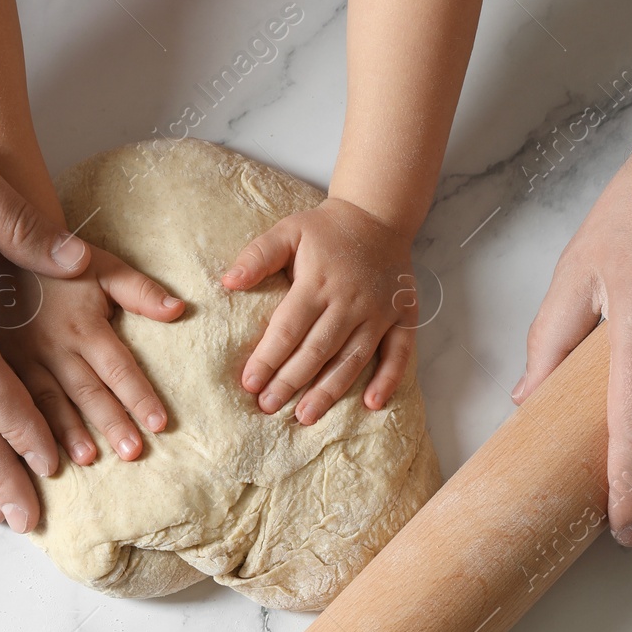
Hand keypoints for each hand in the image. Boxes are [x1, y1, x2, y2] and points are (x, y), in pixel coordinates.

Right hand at [0, 251, 184, 464]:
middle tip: (132, 452)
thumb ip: (141, 292)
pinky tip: (35, 453)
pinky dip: (24, 428)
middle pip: (88, 391)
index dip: (139, 396)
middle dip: (110, 422)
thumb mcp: (105, 268)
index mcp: (85, 327)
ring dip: (67, 432)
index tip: (160, 424)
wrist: (4, 251)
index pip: (118, 368)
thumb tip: (179, 309)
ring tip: (87, 458)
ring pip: (48, 402)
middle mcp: (55, 347)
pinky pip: (13, 401)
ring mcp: (24, 359)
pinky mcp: (1, 366)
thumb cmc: (64, 265)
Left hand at [222, 197, 418, 424]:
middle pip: (317, 350)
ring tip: (306, 416)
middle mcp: (350, 301)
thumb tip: (228, 282)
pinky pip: (400, 353)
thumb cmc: (326, 230)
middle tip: (268, 406)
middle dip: (290, 382)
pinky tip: (373, 404)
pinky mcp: (403, 317)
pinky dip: (389, 378)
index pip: (288, 328)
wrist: (378, 215)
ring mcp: (379, 312)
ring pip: (352, 359)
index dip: (267, 358)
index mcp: (319, 282)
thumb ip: (258, 256)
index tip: (249, 383)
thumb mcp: (288, 231)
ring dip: (330, 390)